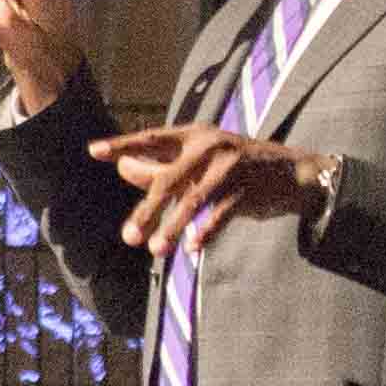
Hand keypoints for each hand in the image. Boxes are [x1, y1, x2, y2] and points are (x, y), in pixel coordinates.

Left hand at [100, 122, 329, 256]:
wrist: (292, 174)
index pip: (150, 139)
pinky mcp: (247, 186)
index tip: (93, 150)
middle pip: (167, 178)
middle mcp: (209, 144)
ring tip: (156, 251)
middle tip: (129, 238)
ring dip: (172, 227)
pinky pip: (220, 213)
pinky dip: (206, 231)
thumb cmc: (236, 170)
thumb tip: (123, 169)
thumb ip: (162, 167)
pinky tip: (193, 247)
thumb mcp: (199, 165)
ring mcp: (230, 165)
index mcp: (193, 134)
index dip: (122, 145)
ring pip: (192, 200)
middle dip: (147, 212)